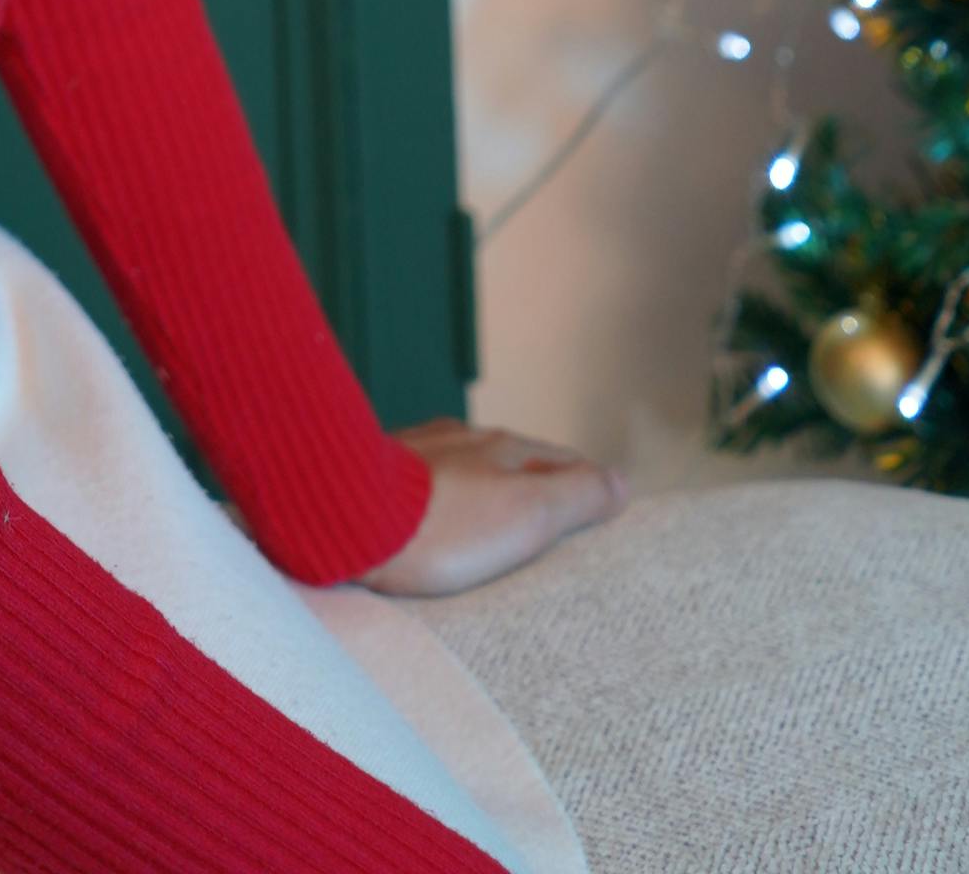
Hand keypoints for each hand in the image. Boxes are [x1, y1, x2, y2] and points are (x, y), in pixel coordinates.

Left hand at [357, 419, 627, 596]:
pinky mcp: (379, 477)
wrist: (346, 520)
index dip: (583, 484)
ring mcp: (416, 454)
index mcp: (502, 446)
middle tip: (551, 523)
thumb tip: (621, 480)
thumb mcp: (528, 514)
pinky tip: (430, 522)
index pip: (560, 459)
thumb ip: (576, 495)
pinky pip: (423, 487)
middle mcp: (460, 440)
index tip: (599, 508)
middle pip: (510, 462)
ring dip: (483, 493)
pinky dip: (439, 503)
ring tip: (493, 527)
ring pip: (464, 470)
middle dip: (533, 486)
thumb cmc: (443, 525)